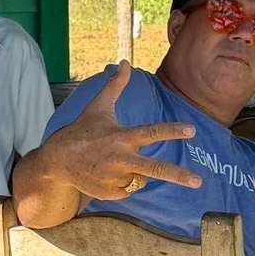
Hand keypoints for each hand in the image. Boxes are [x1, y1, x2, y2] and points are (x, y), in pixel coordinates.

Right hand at [36, 63, 201, 200]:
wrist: (57, 161)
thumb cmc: (82, 131)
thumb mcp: (98, 107)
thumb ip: (115, 86)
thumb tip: (125, 61)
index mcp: (121, 136)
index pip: (151, 133)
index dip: (172, 131)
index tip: (192, 130)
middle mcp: (120, 158)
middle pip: (155, 168)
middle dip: (178, 176)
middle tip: (198, 181)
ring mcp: (114, 178)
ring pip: (141, 179)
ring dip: (135, 172)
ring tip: (112, 163)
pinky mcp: (109, 193)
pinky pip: (129, 190)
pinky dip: (123, 184)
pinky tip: (106, 175)